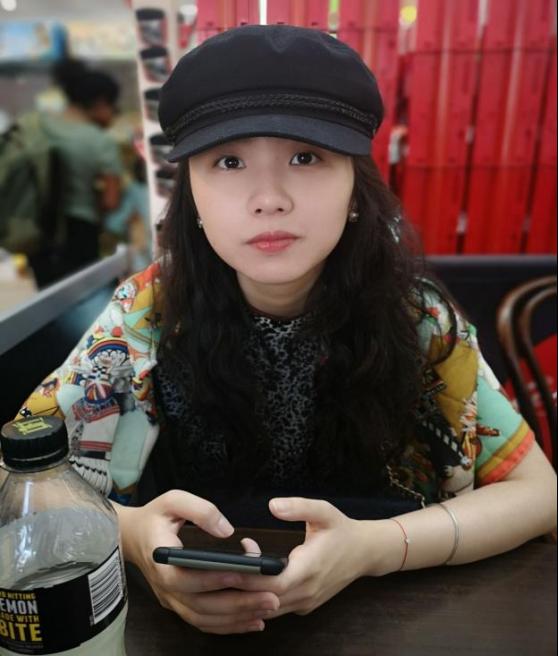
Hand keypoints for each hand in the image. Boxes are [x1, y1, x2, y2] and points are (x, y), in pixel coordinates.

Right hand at [116, 490, 279, 633]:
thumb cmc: (155, 516)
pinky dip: (228, 625)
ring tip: (268, 608)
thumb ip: (201, 510)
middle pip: (200, 605)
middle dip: (238, 603)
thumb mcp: (173, 500)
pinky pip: (204, 621)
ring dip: (237, 617)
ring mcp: (171, 599)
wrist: (131, 536)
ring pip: (204, 618)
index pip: (184, 579)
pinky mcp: (179, 604)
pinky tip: (252, 619)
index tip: (240, 575)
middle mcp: (165, 587)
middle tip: (271, 597)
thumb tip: (227, 530)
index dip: (211, 580)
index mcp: (161, 560)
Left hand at [236, 497, 368, 616]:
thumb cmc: (342, 531)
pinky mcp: (306, 605)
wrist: (366, 552)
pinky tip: (253, 579)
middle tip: (225, 565)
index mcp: (310, 568)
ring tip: (236, 569)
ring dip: (249, 594)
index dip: (250, 578)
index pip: (273, 585)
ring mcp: (306, 602)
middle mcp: (307, 591)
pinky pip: (277, 608)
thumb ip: (298, 506)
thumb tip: (272, 505)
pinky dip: (261, 599)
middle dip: (242, 586)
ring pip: (269, 609)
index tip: (232, 563)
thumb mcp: (323, 511)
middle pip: (265, 600)